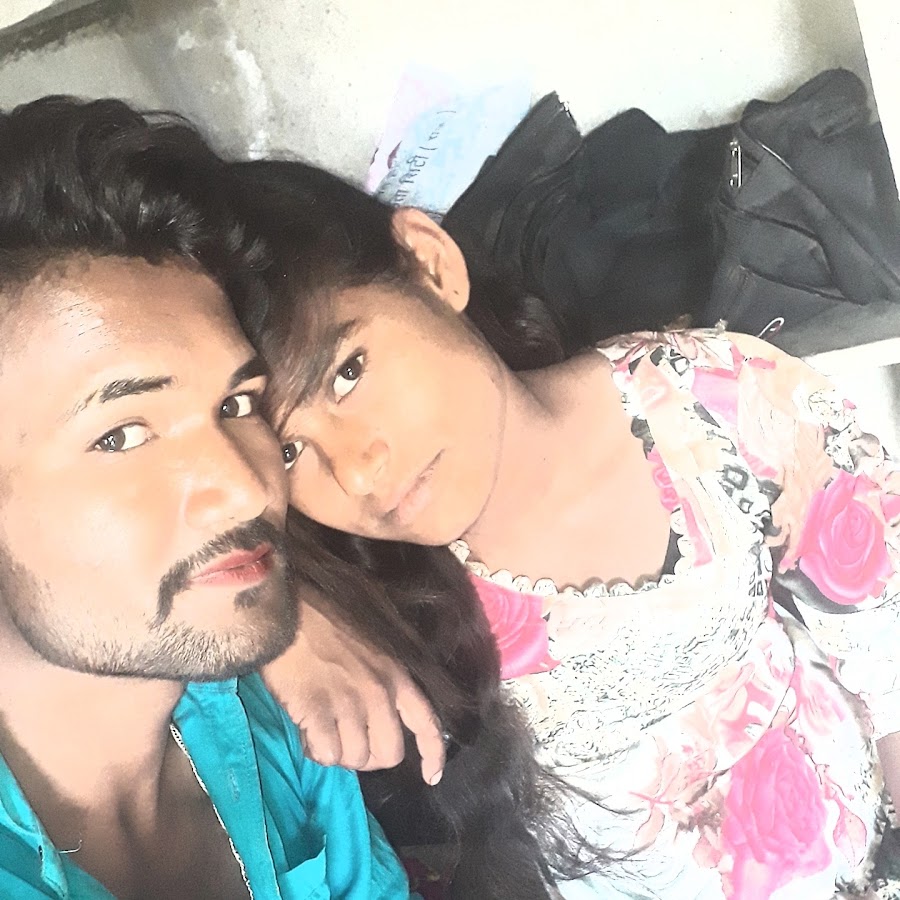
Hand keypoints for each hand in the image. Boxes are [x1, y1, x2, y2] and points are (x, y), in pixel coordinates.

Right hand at [261, 599, 444, 784]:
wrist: (290, 613)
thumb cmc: (328, 625)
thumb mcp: (374, 650)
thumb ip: (384, 685)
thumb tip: (377, 727)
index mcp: (397, 677)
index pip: (427, 724)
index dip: (433, 756)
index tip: (430, 777)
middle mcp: (379, 694)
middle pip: (389, 754)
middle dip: (370, 758)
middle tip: (350, 743)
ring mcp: (349, 704)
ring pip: (355, 758)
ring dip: (339, 754)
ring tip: (323, 731)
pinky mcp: (317, 712)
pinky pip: (326, 755)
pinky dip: (316, 751)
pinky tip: (307, 733)